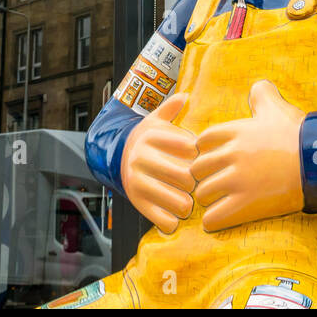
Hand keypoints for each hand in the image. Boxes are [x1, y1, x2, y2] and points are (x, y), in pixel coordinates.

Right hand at [120, 93, 196, 235]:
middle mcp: (143, 158)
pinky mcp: (137, 202)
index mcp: (152, 137)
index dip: (199, 156)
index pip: (190, 148)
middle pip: (187, 177)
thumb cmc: (147, 141)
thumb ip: (170, 108)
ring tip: (187, 199)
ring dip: (188, 203)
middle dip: (196, 182)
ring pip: (181, 202)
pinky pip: (166, 221)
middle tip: (195, 183)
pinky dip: (174, 220)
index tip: (196, 158)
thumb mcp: (155, 120)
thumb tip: (184, 96)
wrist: (117, 158)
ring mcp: (138, 181)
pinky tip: (173, 213)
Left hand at [191, 80, 304, 232]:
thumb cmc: (298, 133)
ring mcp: (237, 180)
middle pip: (197, 168)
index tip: (213, 157)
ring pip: (203, 193)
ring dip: (208, 198)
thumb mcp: (277, 106)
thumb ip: (263, 93)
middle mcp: (231, 155)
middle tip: (212, 181)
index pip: (202, 141)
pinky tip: (218, 218)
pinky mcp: (246, 205)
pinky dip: (212, 220)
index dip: (205, 150)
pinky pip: (213, 218)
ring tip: (216, 201)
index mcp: (235, 131)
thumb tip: (258, 86)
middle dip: (202, 176)